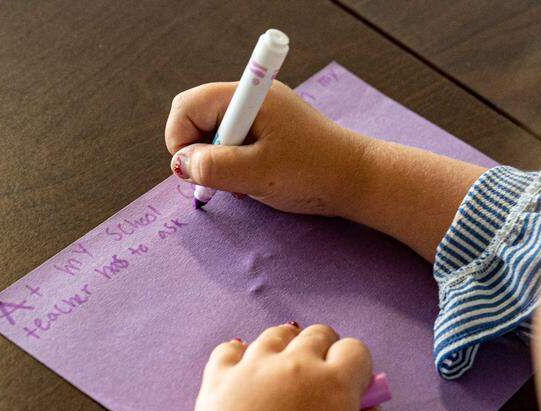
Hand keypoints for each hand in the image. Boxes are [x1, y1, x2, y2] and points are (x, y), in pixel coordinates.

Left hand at [150, 322, 384, 410]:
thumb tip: (367, 405)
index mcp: (335, 382)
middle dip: (326, 350)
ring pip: (276, 335)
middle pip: (318, 334)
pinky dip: (241, 356)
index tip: (353, 387)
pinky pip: (230, 349)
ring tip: (285, 372)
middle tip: (321, 378)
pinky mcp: (219, 378)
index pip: (355, 349)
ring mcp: (254, 367)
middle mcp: (296, 363)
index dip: (357, 367)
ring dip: (288, 347)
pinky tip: (246, 373)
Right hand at [166, 81, 371, 216]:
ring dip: (220, 163)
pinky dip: (236, 166)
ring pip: (216, 136)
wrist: (359, 181)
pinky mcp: (271, 133)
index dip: (181, 138)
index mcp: (250, 97)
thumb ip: (213, 166)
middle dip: (201, 153)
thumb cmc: (314, 173)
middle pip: (199, 119)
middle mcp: (254, 100)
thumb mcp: (256, 173)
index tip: (196, 169)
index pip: (189, 105)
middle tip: (223, 181)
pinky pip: (236, 145)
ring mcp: (263, 116)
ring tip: (245, 184)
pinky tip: (254, 182)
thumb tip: (181, 163)